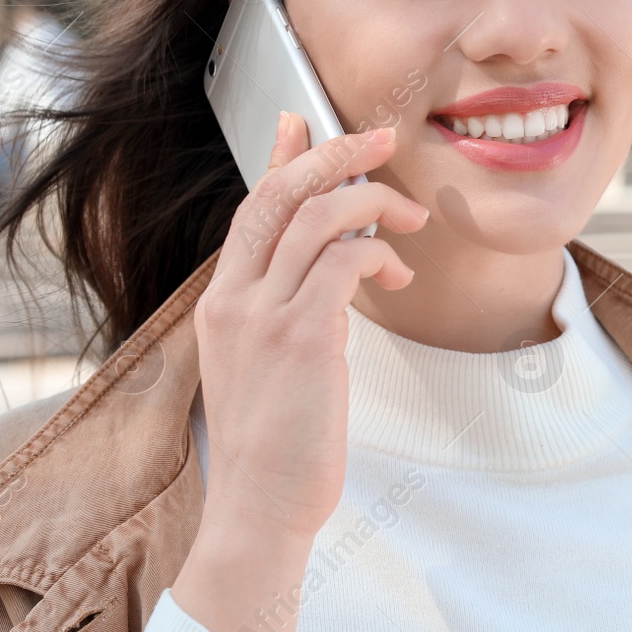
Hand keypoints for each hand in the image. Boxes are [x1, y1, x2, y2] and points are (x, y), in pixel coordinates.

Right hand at [170, 112, 427, 631]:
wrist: (259, 510)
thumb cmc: (275, 444)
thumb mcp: (265, 365)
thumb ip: (284, 310)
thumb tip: (324, 268)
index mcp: (221, 304)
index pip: (250, 209)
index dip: (280, 159)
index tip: (303, 122)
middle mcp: (233, 301)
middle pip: (279, 195)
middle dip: (333, 153)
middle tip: (378, 138)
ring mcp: (263, 317)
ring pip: (316, 217)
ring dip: (371, 202)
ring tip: (409, 217)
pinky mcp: (302, 339)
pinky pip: (345, 261)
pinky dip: (377, 253)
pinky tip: (398, 274)